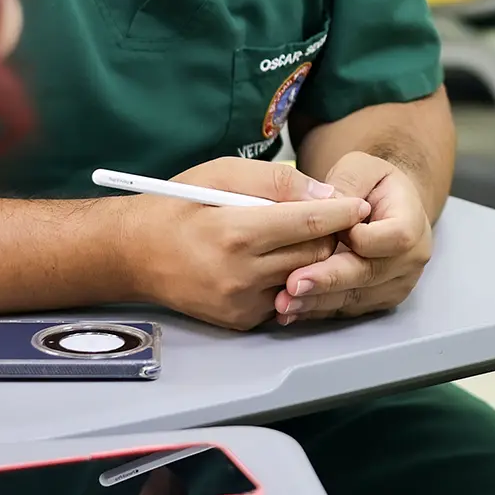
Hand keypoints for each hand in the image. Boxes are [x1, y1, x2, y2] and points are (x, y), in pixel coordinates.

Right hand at [110, 159, 370, 329]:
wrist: (134, 254)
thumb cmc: (179, 205)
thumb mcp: (222, 174)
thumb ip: (276, 181)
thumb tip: (325, 195)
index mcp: (236, 232)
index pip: (308, 222)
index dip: (341, 213)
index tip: (360, 205)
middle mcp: (240, 274)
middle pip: (315, 255)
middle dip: (328, 236)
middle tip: (328, 220)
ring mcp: (241, 303)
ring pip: (304, 279)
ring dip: (311, 259)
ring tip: (299, 239)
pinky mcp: (241, 320)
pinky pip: (285, 298)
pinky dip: (288, 279)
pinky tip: (273, 262)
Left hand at [277, 152, 432, 321]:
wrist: (388, 207)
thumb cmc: (373, 185)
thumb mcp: (362, 168)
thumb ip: (347, 182)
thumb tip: (324, 203)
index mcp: (412, 224)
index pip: (391, 238)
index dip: (358, 239)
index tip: (329, 235)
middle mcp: (411, 260)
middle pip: (368, 273)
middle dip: (328, 280)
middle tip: (293, 284)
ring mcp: (396, 285)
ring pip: (355, 298)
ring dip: (317, 302)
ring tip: (283, 302)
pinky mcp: (376, 301)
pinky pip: (346, 309)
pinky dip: (316, 309)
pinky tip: (290, 310)